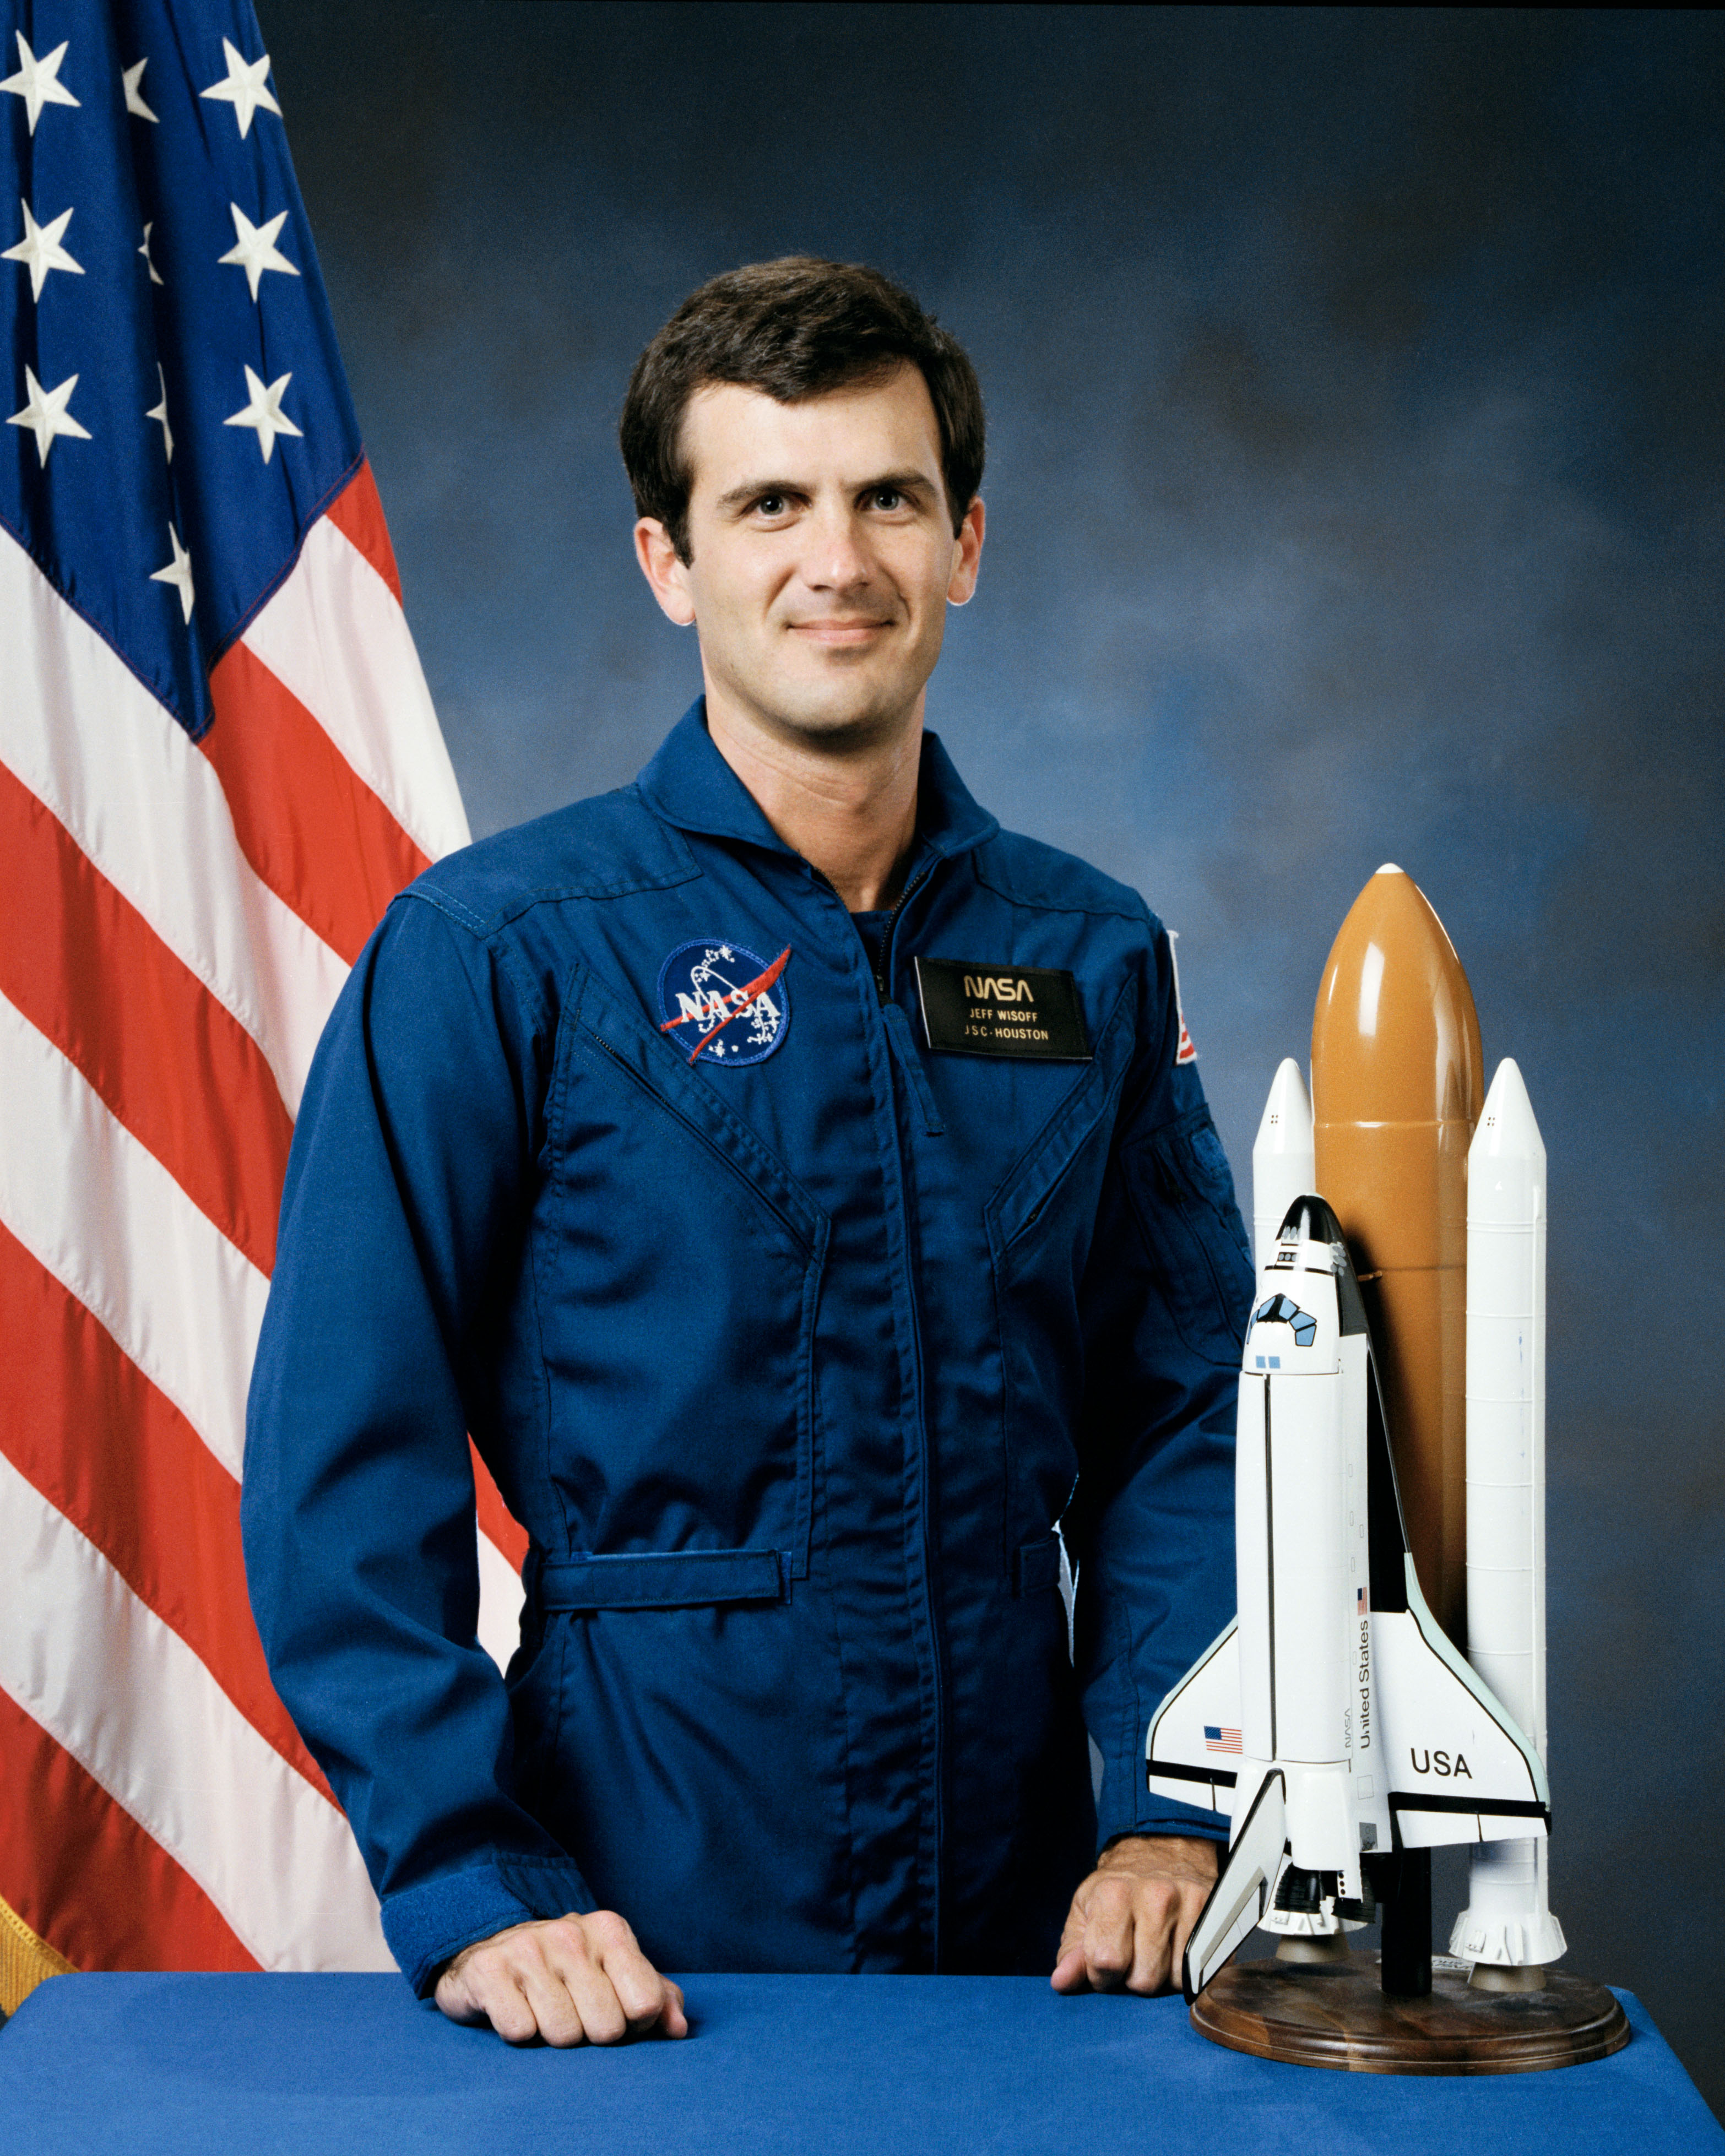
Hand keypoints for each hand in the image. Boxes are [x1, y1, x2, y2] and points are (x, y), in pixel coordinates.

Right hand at [434, 1910, 688, 2045]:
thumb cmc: (568, 1969)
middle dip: (591, 2033)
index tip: (615, 2011)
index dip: (633, 2023)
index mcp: (610, 1931)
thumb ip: (656, 1997)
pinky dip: (518, 2033)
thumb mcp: (615, 1973)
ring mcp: (528, 1949)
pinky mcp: (489, 1970)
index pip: (645, 2004)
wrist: (493, 1946)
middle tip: (574, 2012)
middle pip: (605, 2028)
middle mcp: (571, 1933)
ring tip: (544, 2009)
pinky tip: (515, 2007)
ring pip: (562, 2035)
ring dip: (553, 2035)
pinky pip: (519, 2032)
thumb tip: (678, 2029)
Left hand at [1050, 1833, 1218, 1996]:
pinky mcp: (1214, 1914)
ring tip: (1153, 1948)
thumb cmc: (1116, 1891)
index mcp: (1113, 1893)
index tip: (1103, 1962)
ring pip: (1173, 1980)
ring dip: (1161, 1976)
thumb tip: (1062, 1981)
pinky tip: (1174, 1947)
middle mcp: (1155, 1895)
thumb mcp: (1084, 1914)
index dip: (1101, 1975)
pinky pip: (1199, 1970)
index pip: (1106, 1961)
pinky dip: (1184, 1970)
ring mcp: (1188, 1903)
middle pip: (1144, 1980)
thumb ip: (1072, 1952)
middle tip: (1131, 1953)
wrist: (1159, 1852)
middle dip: (1132, 1978)